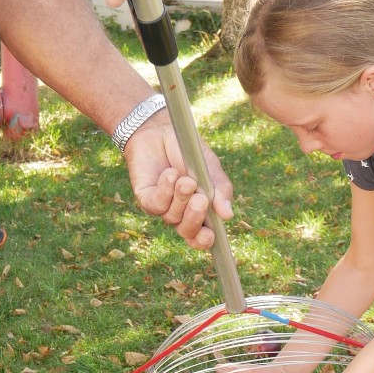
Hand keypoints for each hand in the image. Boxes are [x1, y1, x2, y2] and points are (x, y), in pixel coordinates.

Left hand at [123, 113, 233, 249]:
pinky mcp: (146, 198)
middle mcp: (181, 214)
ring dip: (181, 198)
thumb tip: (227, 215)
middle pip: (188, 232)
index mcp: (201, 212)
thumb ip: (221, 192)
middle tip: (201, 200)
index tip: (210, 236)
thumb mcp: (212, 171)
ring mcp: (163, 208)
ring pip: (172, 218)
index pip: (202, 237)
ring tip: (186, 178)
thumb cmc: (190, 154)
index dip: (205, 241)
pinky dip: (166, 190)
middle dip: (194, 218)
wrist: (162, 131)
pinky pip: (156, 205)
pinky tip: (170, 174)